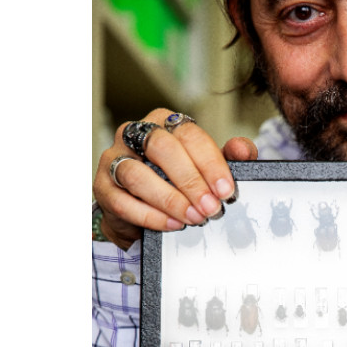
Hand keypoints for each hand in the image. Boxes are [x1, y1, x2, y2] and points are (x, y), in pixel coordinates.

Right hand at [93, 108, 257, 249]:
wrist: (145, 209)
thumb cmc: (179, 180)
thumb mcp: (209, 167)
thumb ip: (230, 156)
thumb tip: (244, 149)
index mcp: (164, 121)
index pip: (188, 133)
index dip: (210, 162)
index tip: (226, 189)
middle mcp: (134, 133)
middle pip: (161, 148)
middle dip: (190, 180)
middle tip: (211, 207)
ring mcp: (114, 158)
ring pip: (137, 174)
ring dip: (170, 199)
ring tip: (194, 217)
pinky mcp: (102, 186)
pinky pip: (122, 201)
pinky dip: (150, 215)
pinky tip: (172, 224)